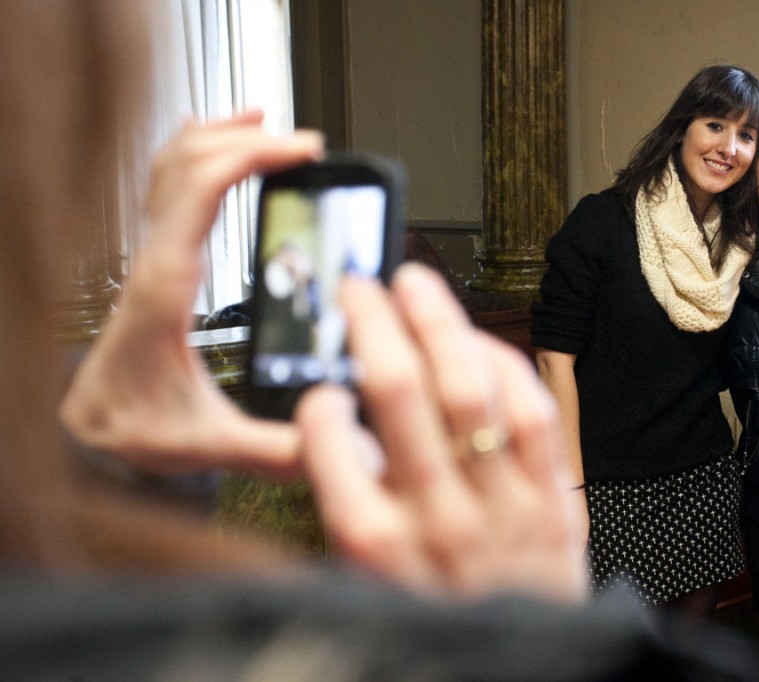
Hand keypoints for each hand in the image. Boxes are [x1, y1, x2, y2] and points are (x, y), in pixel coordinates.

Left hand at [60, 112, 323, 477]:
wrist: (89, 427)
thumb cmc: (136, 425)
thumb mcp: (207, 444)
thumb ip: (272, 449)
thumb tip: (332, 441)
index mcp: (168, 286)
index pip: (201, 191)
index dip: (253, 157)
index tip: (302, 151)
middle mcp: (155, 258)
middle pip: (190, 161)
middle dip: (250, 139)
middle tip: (304, 145)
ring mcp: (152, 254)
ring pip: (173, 165)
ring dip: (220, 135)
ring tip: (267, 124)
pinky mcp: (159, 261)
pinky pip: (169, 185)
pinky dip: (196, 152)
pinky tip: (219, 147)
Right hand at [297, 264, 587, 601]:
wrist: (523, 673)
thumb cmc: (440, 619)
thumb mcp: (369, 581)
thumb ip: (350, 505)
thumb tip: (336, 432)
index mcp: (373, 543)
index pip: (328, 443)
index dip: (318, 398)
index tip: (319, 387)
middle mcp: (436, 516)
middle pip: (398, 391)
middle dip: (373, 323)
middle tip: (359, 289)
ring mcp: (500, 503)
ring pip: (467, 388)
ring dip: (438, 321)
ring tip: (416, 285)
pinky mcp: (553, 498)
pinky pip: (530, 413)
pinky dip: (502, 365)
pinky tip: (478, 341)